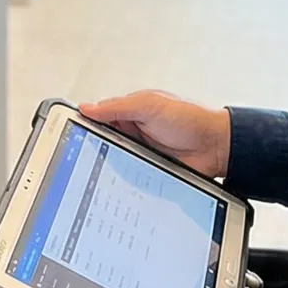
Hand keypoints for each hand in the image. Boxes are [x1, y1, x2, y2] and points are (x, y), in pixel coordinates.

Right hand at [80, 91, 230, 178]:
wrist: (216, 146)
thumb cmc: (190, 118)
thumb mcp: (150, 105)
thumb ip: (118, 106)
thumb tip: (87, 107)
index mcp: (132, 111)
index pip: (100, 117)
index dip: (86, 124)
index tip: (71, 132)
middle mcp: (134, 131)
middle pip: (104, 141)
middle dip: (94, 148)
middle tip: (84, 155)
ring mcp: (141, 152)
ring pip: (114, 160)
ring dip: (109, 164)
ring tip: (99, 170)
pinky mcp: (148, 170)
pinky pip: (129, 176)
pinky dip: (123, 179)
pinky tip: (116, 183)